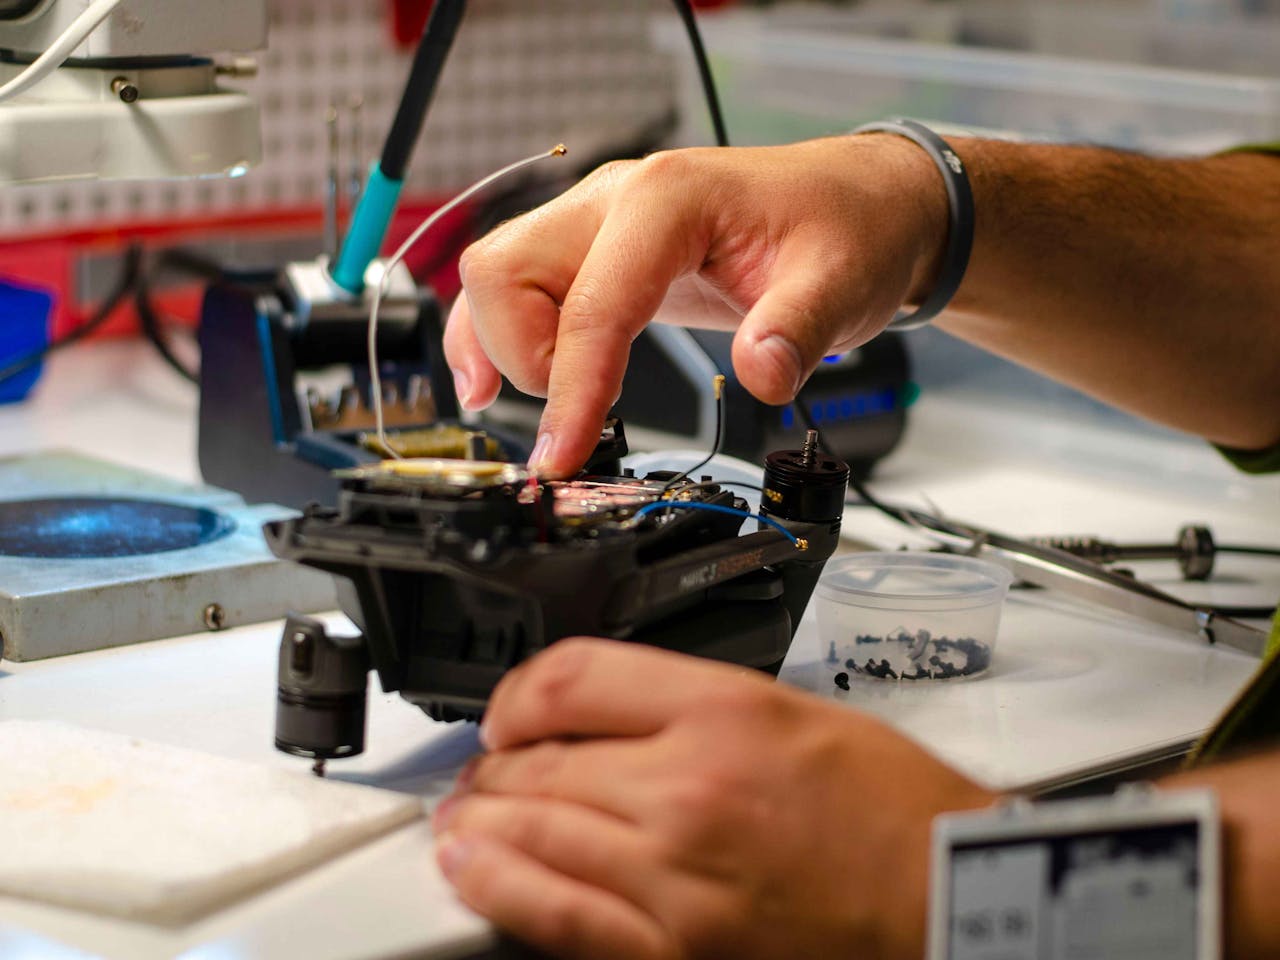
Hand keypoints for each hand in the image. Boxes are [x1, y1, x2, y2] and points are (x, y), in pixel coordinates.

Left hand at [432, 639, 993, 959]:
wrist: (946, 898)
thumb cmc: (894, 810)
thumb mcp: (794, 710)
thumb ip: (692, 701)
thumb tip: (606, 712)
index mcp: (723, 710)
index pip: (573, 677)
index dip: (518, 691)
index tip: (508, 709)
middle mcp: (687, 785)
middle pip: (540, 758)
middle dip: (492, 764)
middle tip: (476, 769)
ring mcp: (673, 874)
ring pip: (533, 831)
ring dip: (479, 820)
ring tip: (458, 818)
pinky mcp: (674, 950)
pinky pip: (557, 915)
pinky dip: (501, 887)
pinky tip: (472, 870)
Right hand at [444, 136, 947, 476]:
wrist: (853, 202)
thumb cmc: (845, 228)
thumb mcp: (841, 279)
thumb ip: (798, 328)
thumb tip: (761, 377)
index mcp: (668, 200)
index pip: (591, 303)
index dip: (570, 391)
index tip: (564, 457)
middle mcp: (614, 200)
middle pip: (504, 272)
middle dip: (523, 361)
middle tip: (574, 422)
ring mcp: (596, 222)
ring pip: (496, 279)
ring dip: (501, 351)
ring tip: (548, 412)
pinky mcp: (594, 252)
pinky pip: (513, 287)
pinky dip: (493, 337)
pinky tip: (492, 384)